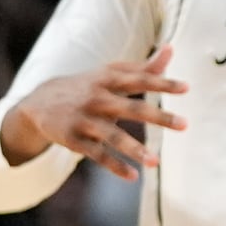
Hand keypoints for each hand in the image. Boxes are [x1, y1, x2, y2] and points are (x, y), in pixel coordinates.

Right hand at [4, 45, 188, 179]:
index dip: (162, 82)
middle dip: (159, 117)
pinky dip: (114, 166)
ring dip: (134, 149)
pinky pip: (97, 155)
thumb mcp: (110, 74)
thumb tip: (171, 49)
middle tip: (186, 125)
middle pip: (132, 108)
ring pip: (112, 136)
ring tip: (156, 162)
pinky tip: (133, 177)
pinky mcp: (73, 139)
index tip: (187, 88)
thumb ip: (143, 67)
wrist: (38, 102)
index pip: (140, 79)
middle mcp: (97, 98)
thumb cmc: (88, 86)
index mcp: (108, 79)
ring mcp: (84, 120)